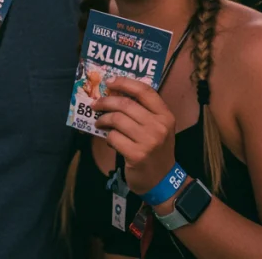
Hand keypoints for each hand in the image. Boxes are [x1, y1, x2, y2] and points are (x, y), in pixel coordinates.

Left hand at [93, 76, 176, 195]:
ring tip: (99, 122)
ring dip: (103, 119)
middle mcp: (159, 126)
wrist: (163, 180)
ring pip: (117, 120)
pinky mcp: (136, 155)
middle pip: (126, 104)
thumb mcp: (158, 128)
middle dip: (106, 102)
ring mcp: (148, 141)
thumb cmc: (157, 150)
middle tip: (95, 104)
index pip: (145, 91)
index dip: (125, 83)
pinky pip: (114, 137)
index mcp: (165, 115)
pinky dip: (108, 137)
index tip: (110, 81)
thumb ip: (144, 111)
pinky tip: (109, 139)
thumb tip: (115, 94)